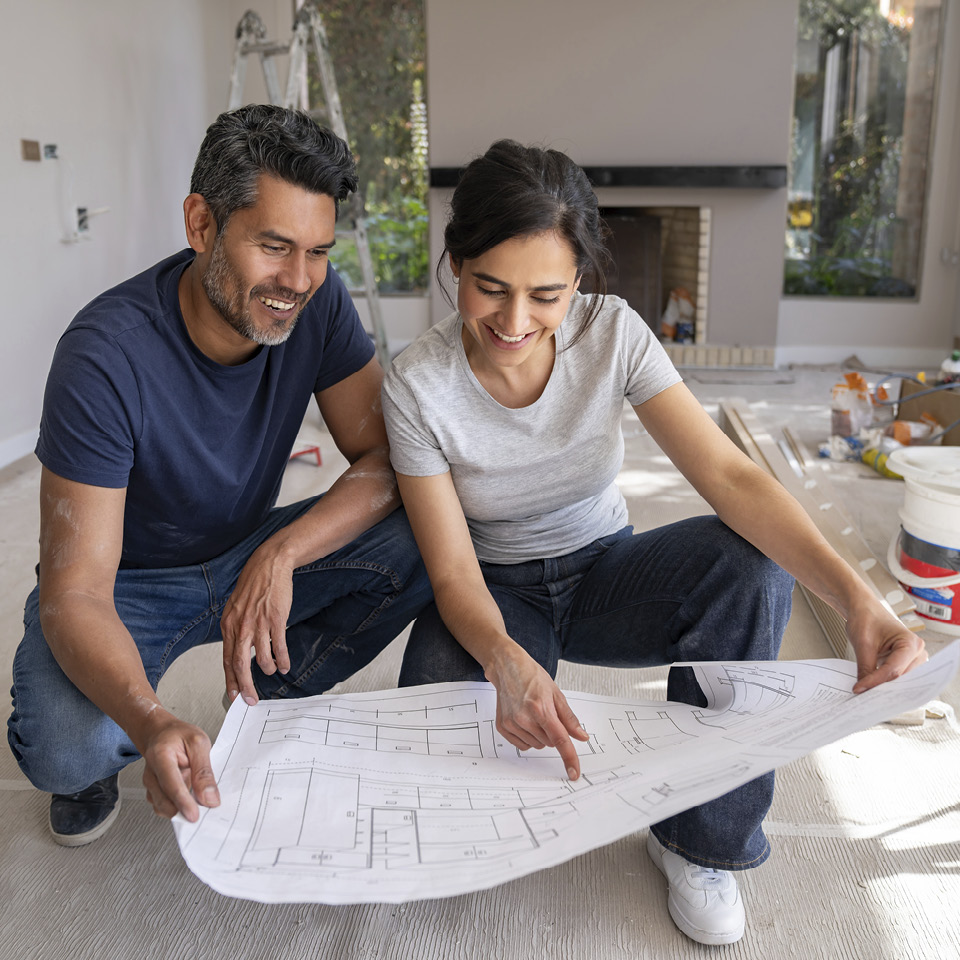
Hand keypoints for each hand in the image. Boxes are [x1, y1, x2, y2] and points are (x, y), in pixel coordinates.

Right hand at [139, 712, 218, 819]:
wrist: (160, 733)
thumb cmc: (178, 735)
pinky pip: (164, 806)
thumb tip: (209, 798)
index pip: (171, 785)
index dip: (183, 803)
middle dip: (182, 810)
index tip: (195, 815)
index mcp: (160, 756)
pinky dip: (177, 807)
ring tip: (197, 798)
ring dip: (180, 809)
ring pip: (163, 807)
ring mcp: (150, 784)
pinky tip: (189, 798)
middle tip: (203, 812)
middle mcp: (151, 773)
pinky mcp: (153, 792)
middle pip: (163, 801)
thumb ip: (203, 771)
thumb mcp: (199, 743)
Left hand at [221, 542, 294, 705]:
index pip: (226, 659)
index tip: (234, 695)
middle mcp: (240, 626)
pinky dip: (282, 659)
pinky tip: (285, 665)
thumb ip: (236, 629)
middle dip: (245, 686)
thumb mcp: (236, 608)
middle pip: (239, 664)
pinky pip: (279, 646)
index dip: (230, 680)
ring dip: (267, 669)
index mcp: (228, 625)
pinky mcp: (275, 619)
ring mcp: (258, 623)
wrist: (269, 566)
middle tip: (251, 699)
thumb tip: (237, 652)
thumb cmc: (254, 587)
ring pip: (261, 657)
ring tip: (273, 672)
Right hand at [486, 649, 589, 778]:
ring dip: (540, 735)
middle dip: (553, 732)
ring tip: (533, 714)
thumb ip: (569, 718)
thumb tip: (581, 737)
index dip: (569, 758)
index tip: (574, 773)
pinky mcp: (503, 727)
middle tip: (546, 713)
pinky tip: (524, 720)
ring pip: (537, 745)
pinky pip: (523, 745)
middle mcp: (524, 718)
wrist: (507, 667)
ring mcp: (512, 723)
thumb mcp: (556, 693)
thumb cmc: (531, 676)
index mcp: (541, 708)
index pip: (560, 740)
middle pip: (550, 743)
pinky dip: (528, 737)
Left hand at [846, 602, 927, 693]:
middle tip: (865, 696)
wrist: (864, 610)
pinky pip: (898, 678)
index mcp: (910, 643)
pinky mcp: (906, 663)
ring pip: (901, 681)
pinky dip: (886, 683)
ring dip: (885, 687)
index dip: (876, 681)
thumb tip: (864, 690)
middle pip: (901, 678)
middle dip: (883, 687)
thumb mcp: (862, 643)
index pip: (894, 669)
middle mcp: (917, 652)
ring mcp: (914, 658)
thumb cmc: (866, 619)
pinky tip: (873, 688)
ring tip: (868, 693)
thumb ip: (865, 668)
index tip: (859, 688)